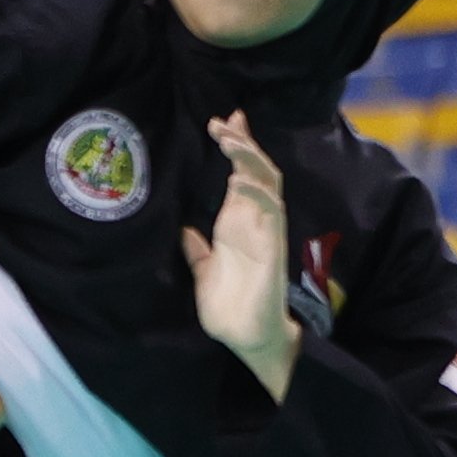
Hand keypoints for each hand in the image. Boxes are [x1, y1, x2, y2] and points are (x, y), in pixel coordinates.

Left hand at [184, 112, 299, 396]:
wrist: (244, 336)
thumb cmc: (227, 304)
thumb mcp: (202, 270)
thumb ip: (196, 249)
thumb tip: (184, 229)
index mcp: (235, 222)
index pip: (239, 174)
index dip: (235, 147)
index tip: (222, 121)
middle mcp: (253, 220)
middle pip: (255, 169)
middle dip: (242, 143)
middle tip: (225, 120)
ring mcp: (265, 231)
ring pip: (266, 183)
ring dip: (248, 159)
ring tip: (228, 138)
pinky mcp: (272, 246)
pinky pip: (271, 212)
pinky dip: (257, 193)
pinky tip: (240, 180)